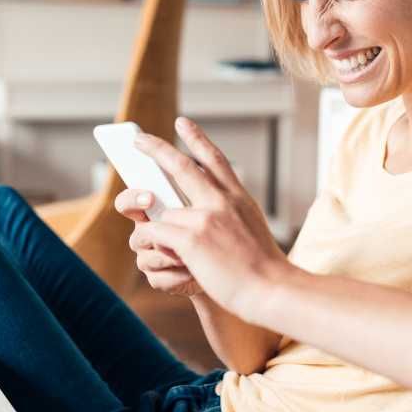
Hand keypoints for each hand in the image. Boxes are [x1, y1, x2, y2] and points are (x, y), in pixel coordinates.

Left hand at [129, 117, 289, 320]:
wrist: (272, 289)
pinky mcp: (191, 238)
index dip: (196, 138)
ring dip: (153, 229)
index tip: (182, 123)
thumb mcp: (251, 229)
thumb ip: (226, 215)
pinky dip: (150, 242)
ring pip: (162, 213)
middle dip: (155, 148)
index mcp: (238, 198)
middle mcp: (222, 201)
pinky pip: (154, 232)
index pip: (214, 159)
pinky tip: (159, 254)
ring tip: (163, 250)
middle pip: (181, 166)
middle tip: (138, 139)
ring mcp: (205, 217)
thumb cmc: (263, 269)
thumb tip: (189, 212)